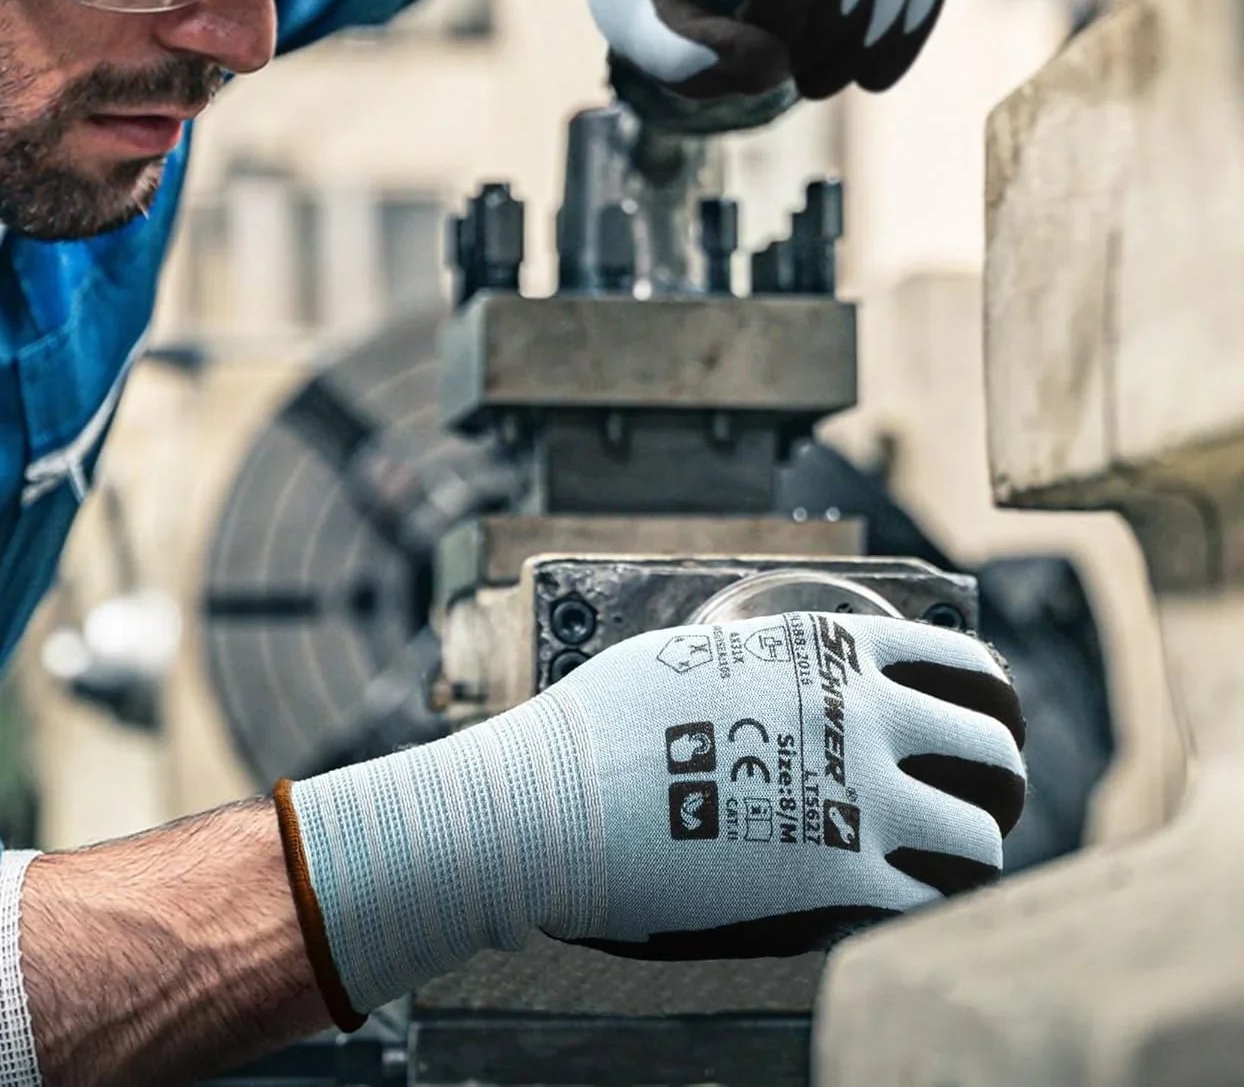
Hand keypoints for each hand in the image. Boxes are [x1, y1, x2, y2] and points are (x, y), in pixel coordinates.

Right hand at [275, 613, 1023, 1026]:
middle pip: (993, 754)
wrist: (559, 799)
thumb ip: (767, 661)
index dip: (990, 696)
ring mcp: (859, 804)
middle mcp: (866, 722)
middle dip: (998, 779)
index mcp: (835, 654)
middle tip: (983, 798)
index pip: (963, 664)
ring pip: (980, 840)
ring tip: (951, 859)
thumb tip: (781, 667)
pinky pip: (926, 904)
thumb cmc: (605, 721)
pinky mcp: (837, 886)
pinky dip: (921, 905)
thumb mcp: (698, 653)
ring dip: (971, 850)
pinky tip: (898, 902)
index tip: (990, 718)